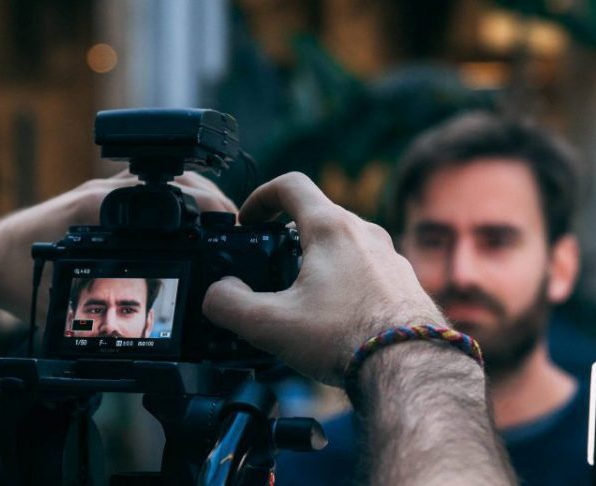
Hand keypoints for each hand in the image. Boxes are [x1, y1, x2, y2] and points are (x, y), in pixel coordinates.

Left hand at [0, 170, 236, 323]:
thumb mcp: (59, 305)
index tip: (231, 223)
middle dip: (210, 198)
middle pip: (173, 180)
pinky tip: (184, 223)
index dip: (206, 205)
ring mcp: (100, 192)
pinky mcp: (97, 200)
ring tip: (218, 223)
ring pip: (160, 182)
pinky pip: (144, 192)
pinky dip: (172, 201)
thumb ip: (95, 317)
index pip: (167, 194)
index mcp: (99, 208)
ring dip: (192, 194)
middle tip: (234, 225)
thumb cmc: (14, 277)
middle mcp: (103, 192)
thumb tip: (133, 338)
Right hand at [203, 172, 443, 385]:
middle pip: (316, 216)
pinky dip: (342, 279)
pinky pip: (365, 267)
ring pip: (343, 242)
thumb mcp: (270, 324)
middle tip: (269, 265)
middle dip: (285, 236)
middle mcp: (365, 233)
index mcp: (331, 228)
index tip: (248, 222)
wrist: (411, 369)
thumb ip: (228, 305)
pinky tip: (335, 315)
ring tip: (301, 296)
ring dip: (316, 259)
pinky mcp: (403, 282)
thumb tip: (218, 294)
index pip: (290, 185)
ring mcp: (389, 256)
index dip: (259, 197)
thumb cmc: (346, 339)